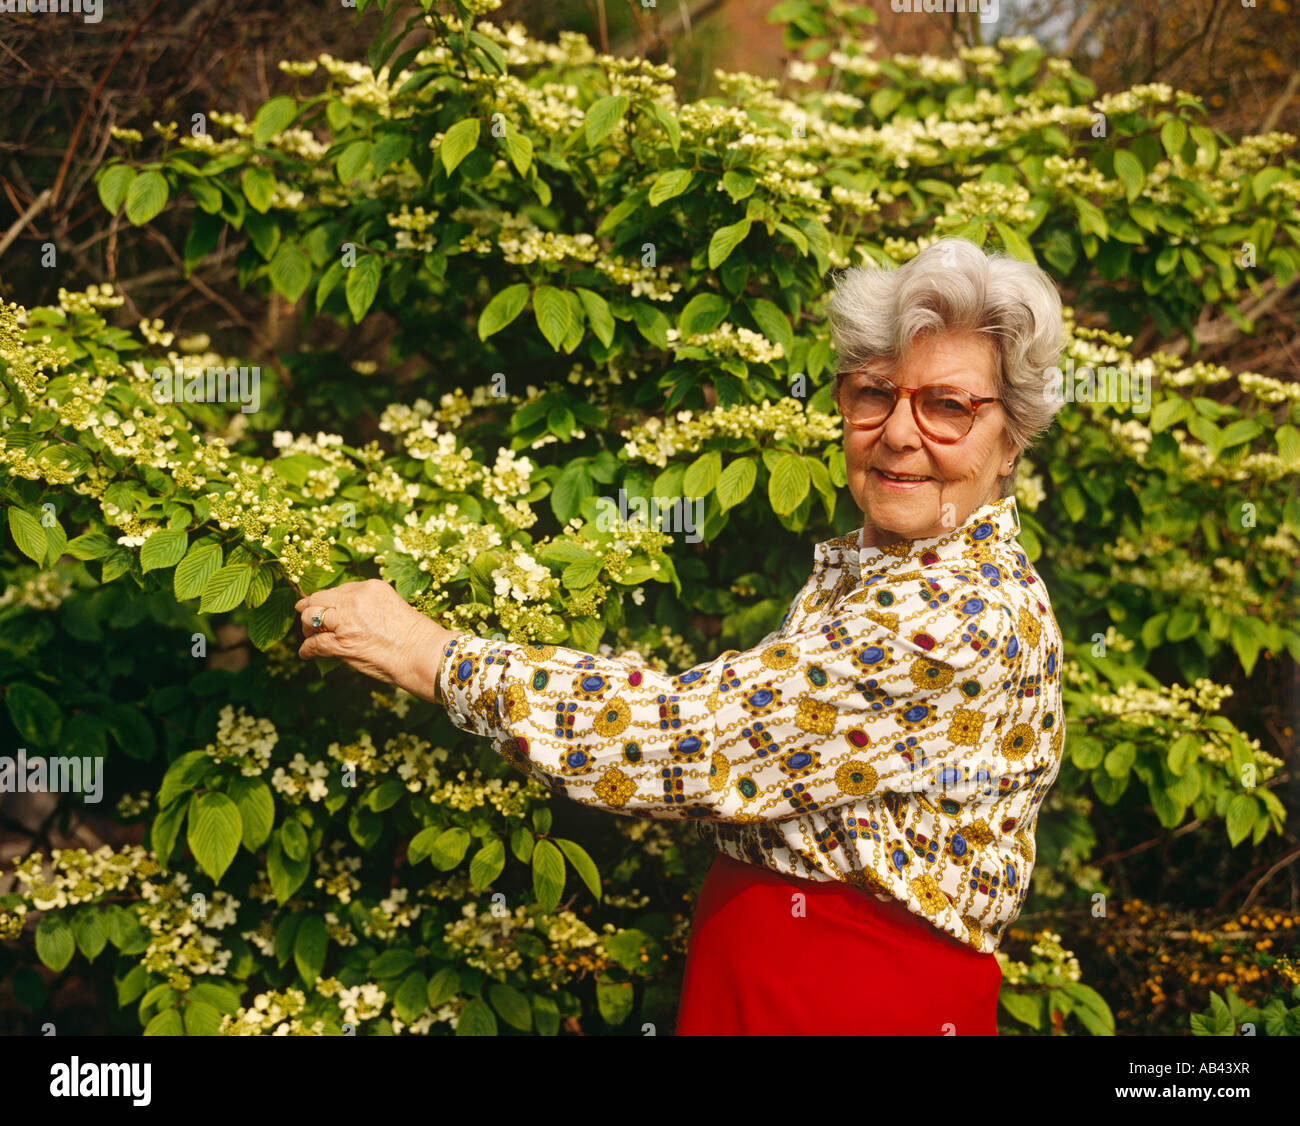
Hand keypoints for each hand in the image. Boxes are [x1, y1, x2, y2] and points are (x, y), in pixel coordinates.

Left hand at [295, 579, 457, 701]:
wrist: (422, 654)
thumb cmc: (413, 636)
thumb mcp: (391, 606)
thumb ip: (368, 606)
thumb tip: (345, 616)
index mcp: (370, 587)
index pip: (339, 589)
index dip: (328, 600)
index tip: (322, 607)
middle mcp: (356, 599)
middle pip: (319, 599)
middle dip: (310, 609)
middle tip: (307, 621)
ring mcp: (347, 620)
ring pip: (311, 617)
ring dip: (306, 627)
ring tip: (308, 635)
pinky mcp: (341, 643)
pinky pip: (315, 643)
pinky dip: (307, 649)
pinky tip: (306, 653)